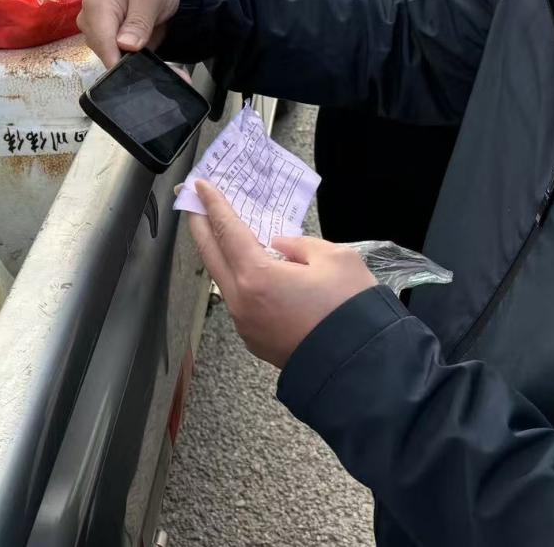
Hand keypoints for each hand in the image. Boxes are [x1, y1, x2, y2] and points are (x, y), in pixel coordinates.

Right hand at [77, 0, 181, 67]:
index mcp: (95, 5)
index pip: (101, 42)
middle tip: (151, 50)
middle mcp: (89, 20)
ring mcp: (97, 32)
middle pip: (103, 52)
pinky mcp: (107, 41)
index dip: (118, 60)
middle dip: (127, 58)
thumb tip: (125, 45)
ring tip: (151, 42)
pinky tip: (145, 47)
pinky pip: (118, 56)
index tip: (137, 69)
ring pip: (110, 57)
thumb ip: (139, 20)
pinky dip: (133, 56)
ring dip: (132, 57)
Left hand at [187, 181, 376, 368]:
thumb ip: (300, 245)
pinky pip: (240, 301)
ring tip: (221, 234)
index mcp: (257, 276)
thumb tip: (279, 247)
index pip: (227, 230)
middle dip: (200, 225)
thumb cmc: (351, 311)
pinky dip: (239, 280)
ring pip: (224, 279)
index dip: (214, 205)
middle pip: (211, 254)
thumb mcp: (335, 258)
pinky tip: (249, 270)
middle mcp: (242, 302)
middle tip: (193, 203)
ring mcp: (246, 325)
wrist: (361, 367)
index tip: (201, 186)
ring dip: (220, 254)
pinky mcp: (256, 341)